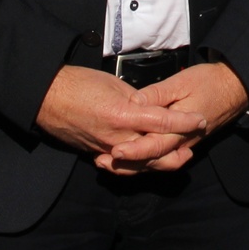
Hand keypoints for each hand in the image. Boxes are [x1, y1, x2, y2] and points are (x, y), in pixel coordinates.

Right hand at [34, 65, 204, 173]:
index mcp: (123, 114)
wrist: (47, 98)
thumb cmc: (78, 84)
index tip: (200, 119)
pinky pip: (123, 165)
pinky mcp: (97, 153)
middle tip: (195, 142)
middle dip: (178, 149)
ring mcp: (106, 148)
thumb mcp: (113, 84)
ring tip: (179, 157)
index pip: (162, 121)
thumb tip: (153, 105)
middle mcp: (117, 136)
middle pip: (155, 150)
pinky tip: (149, 162)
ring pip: (141, 163)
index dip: (184, 121)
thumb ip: (136, 99)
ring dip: (162, 162)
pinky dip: (139, 165)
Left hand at [110, 63, 248, 173]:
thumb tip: (134, 102)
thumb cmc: (208, 82)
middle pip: (151, 161)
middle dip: (126, 164)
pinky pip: (160, 157)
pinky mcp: (180, 143)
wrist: (234, 89)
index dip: (134, 150)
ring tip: (106, 161)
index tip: (114, 150)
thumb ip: (157, 94)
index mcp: (181, 129)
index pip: (154, 145)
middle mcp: (181, 143)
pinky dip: (142, 160)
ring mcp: (181, 146)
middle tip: (100, 161)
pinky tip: (125, 156)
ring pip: (154, 163)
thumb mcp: (182, 82)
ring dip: (131, 165)